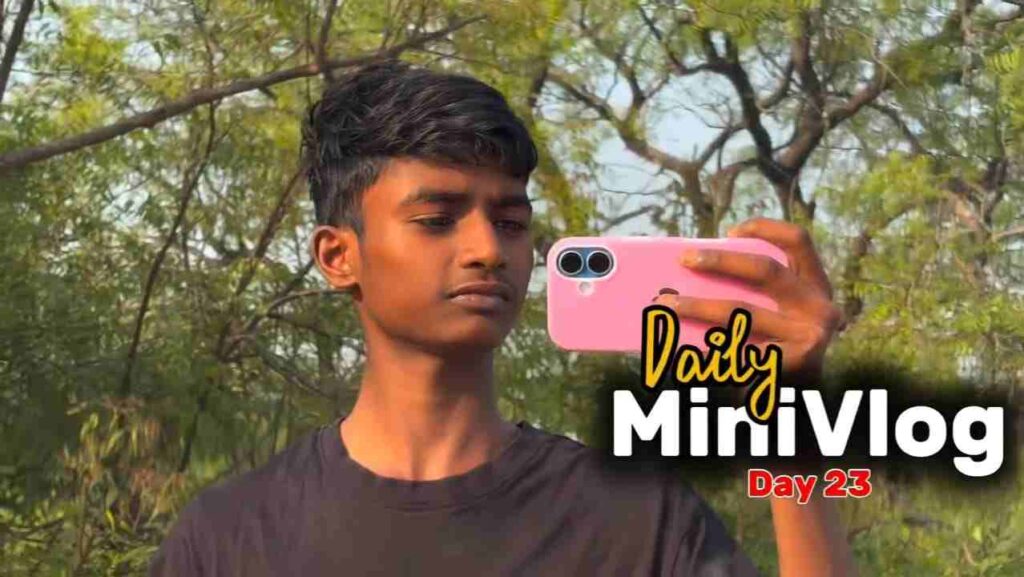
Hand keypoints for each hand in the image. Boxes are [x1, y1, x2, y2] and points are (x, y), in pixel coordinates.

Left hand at [653, 218, 843, 379]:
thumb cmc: (775, 349)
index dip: (766, 229)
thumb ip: (750, 294)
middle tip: (684, 258)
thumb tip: (686, 274)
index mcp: (815, 287)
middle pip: (766, 270)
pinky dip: (706, 349)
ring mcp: (811, 336)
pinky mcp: (795, 365)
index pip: (799, 241)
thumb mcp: (775, 315)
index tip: (729, 230)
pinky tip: (679, 349)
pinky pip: (738, 350)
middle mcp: (819, 307)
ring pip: (741, 312)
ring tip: (665, 303)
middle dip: (721, 261)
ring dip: (698, 306)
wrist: (798, 403)